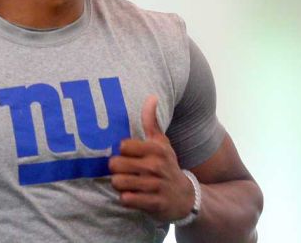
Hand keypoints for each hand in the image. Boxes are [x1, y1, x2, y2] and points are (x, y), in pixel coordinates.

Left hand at [108, 95, 194, 221]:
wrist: (185, 197)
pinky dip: (126, 198)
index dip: (121, 153)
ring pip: (118, 182)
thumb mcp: (162, 144)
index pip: (122, 146)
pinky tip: (133, 196)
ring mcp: (155, 186)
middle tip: (124, 172)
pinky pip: (126, 199)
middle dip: (116, 170)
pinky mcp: (154, 203)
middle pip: (115, 164)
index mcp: (156, 149)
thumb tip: (151, 96)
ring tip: (128, 184)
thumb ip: (152, 121)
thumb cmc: (167, 166)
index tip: (128, 157)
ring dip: (119, 185)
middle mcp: (156, 166)